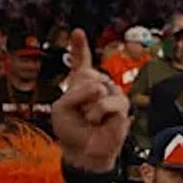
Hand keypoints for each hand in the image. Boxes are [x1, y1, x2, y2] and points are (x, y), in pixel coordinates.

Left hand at [50, 28, 127, 172]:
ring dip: (88, 106)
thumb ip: (75, 92)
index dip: (79, 47)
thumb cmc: (70, 130)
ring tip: (89, 118)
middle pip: (87, 75)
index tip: (77, 32)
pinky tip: (98, 120)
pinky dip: (99, 112)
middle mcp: (98, 85)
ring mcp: (111, 94)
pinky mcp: (122, 106)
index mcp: (80, 84)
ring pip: (98, 88)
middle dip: (78, 94)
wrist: (82, 151)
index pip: (80, 62)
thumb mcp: (61, 108)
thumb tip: (100, 87)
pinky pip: (109, 101)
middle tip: (80, 111)